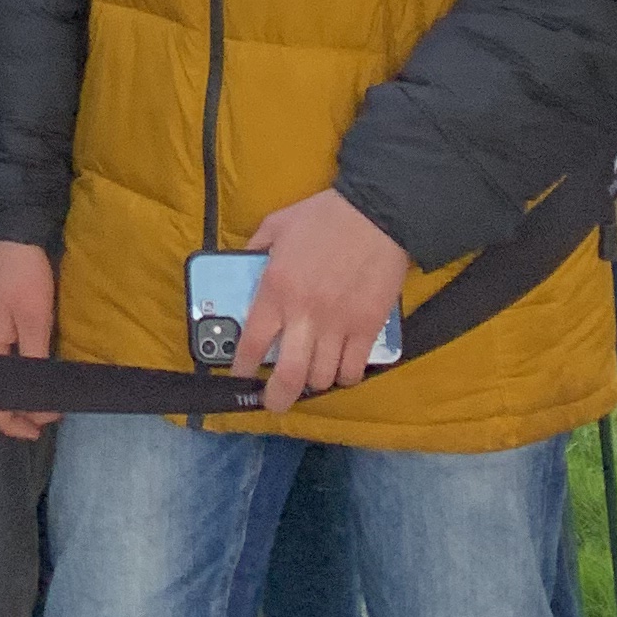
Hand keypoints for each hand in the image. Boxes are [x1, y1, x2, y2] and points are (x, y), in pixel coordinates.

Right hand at [0, 238, 58, 441]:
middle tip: (43, 423)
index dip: (14, 421)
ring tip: (40, 406)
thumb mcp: (35, 322)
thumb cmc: (24, 278)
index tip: (41, 429)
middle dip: (13, 412)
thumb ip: (35, 365)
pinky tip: (28, 378)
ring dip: (13, 394)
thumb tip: (38, 402)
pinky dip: (10, 376)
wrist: (11, 234)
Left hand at [234, 189, 409, 414]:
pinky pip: (353, 369)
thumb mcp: (277, 224)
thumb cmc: (324, 216)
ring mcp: (339, 325)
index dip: (242, 367)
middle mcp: (305, 314)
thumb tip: (243, 265)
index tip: (240, 376)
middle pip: (289, 375)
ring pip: (322, 377)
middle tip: (274, 403)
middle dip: (277, 397)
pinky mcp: (368, 328)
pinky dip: (345, 375)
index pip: (252, 342)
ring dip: (313, 381)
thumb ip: (256, 247)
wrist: (377, 213)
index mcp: (276, 288)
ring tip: (310, 374)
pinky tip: (340, 366)